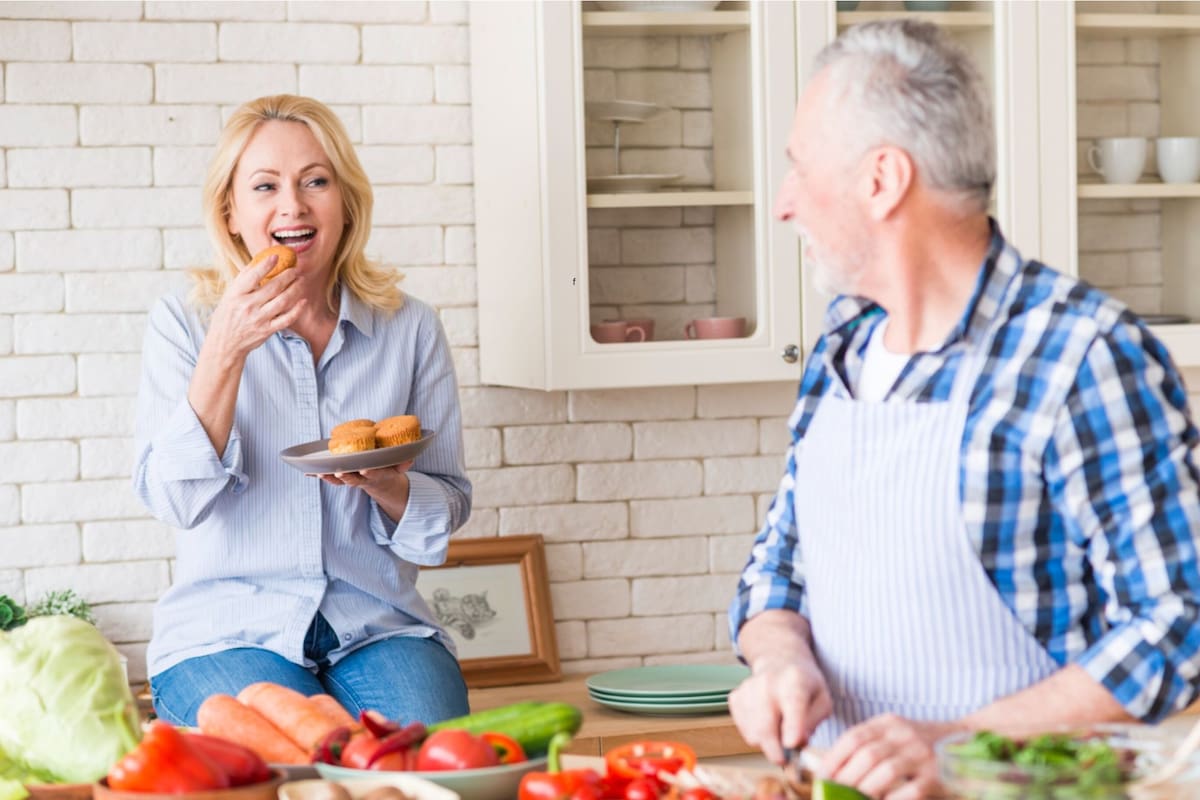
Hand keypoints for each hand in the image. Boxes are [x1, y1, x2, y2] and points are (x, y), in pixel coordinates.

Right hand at [205, 254, 306, 359]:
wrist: (225, 343)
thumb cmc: (228, 315)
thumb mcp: (229, 295)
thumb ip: (244, 278)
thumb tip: (259, 259)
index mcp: (236, 295)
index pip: (252, 277)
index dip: (265, 265)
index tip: (276, 256)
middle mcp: (247, 306)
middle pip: (273, 287)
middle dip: (287, 276)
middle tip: (295, 269)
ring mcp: (258, 319)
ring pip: (283, 301)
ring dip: (295, 289)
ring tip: (301, 281)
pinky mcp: (267, 330)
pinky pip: (286, 318)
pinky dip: (297, 309)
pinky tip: (303, 300)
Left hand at [316, 461, 414, 522]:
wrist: (382, 483)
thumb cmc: (389, 469)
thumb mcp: (399, 467)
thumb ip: (404, 463)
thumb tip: (408, 459)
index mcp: (377, 475)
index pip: (373, 474)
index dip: (369, 473)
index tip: (364, 469)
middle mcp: (363, 479)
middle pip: (353, 480)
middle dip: (345, 477)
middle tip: (338, 473)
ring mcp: (352, 479)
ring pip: (339, 480)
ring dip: (328, 477)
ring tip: (318, 473)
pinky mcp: (343, 477)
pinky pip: (330, 477)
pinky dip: (320, 475)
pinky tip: (308, 471)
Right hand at [727, 654, 832, 764]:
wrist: (779, 662)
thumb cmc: (804, 685)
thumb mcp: (823, 700)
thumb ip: (814, 721)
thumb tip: (798, 742)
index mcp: (795, 680)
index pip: (792, 703)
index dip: (792, 726)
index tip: (792, 745)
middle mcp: (768, 682)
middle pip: (765, 725)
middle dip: (775, 750)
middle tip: (784, 760)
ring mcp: (748, 689)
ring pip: (753, 732)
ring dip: (767, 742)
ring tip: (780, 731)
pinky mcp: (735, 697)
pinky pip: (743, 729)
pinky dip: (756, 734)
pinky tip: (766, 723)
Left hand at [820, 714, 962, 799]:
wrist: (968, 742)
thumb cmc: (920, 746)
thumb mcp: (893, 736)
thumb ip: (868, 746)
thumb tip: (830, 770)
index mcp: (889, 723)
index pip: (854, 737)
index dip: (834, 758)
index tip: (822, 776)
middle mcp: (906, 734)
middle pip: (867, 755)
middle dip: (846, 778)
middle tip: (834, 793)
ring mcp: (924, 754)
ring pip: (886, 771)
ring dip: (865, 790)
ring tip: (855, 799)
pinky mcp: (938, 776)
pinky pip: (910, 790)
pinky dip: (891, 799)